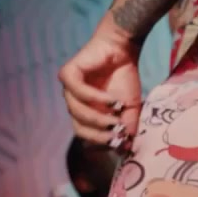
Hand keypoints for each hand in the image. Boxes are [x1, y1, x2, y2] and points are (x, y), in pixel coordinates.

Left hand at [59, 31, 141, 149]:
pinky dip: (95, 98)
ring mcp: (68, 90)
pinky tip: (113, 100)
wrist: (122, 50)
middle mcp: (74, 104)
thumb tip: (126, 147)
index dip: (102, 142)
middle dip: (98, 134)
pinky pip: (78, 91)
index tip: (120, 142)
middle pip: (79, 127)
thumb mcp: (129, 107)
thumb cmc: (124, 78)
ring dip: (98, 118)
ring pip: (77, 112)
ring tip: (117, 117)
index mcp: (85, 114)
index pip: (86, 136)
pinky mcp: (68, 74)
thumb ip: (127, 126)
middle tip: (116, 134)